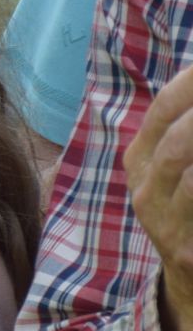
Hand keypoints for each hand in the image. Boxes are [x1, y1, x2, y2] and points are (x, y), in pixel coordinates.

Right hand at [126, 64, 192, 330]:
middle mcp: (146, 190)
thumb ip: (178, 136)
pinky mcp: (185, 250)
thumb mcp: (176, 175)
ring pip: (183, 166)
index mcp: (142, 164)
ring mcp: (164, 222)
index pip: (163, 110)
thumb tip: (192, 80)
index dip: (190, 83)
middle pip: (176, 138)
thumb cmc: (192, 219)